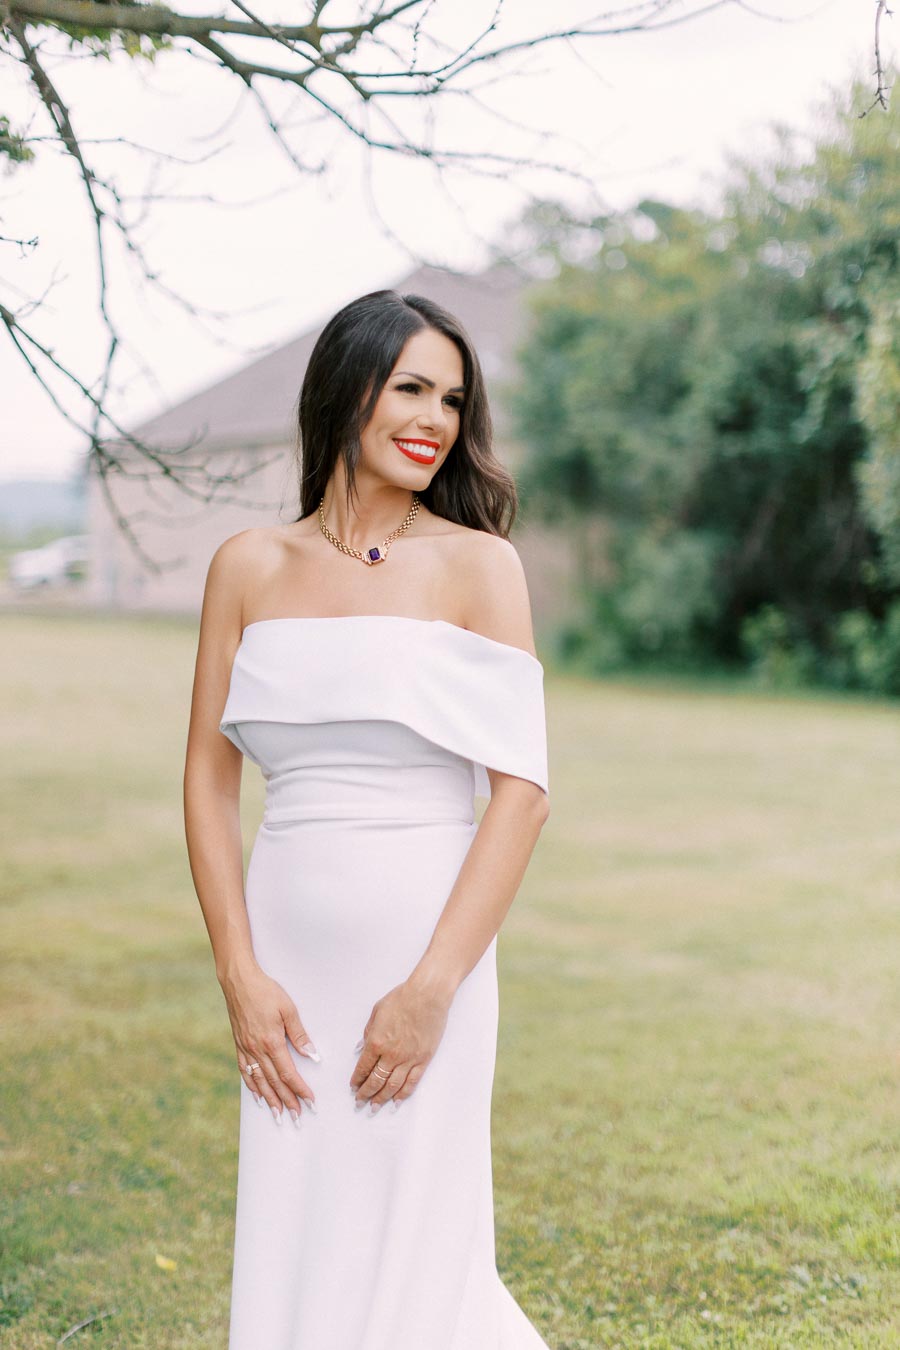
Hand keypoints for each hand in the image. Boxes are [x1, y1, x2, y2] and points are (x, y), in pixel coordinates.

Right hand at [220, 960, 318, 1123]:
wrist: (238, 981)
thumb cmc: (266, 991)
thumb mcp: (288, 1009)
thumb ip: (299, 1035)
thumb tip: (312, 1056)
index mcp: (271, 1042)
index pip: (288, 1073)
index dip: (300, 1090)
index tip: (310, 1102)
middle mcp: (257, 1050)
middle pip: (274, 1082)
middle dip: (287, 1101)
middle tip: (296, 1118)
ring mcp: (246, 1049)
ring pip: (259, 1081)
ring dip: (270, 1100)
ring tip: (278, 1115)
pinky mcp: (239, 1045)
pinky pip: (245, 1071)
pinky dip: (252, 1086)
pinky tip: (257, 1096)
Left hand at [350, 975, 453, 1111]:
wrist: (427, 995)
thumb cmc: (402, 998)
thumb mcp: (377, 1011)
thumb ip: (367, 1032)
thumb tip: (360, 1049)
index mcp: (376, 1042)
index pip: (363, 1068)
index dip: (357, 1080)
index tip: (353, 1087)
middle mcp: (391, 1055)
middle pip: (376, 1081)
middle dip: (365, 1094)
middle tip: (359, 1103)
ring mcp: (408, 1059)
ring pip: (392, 1086)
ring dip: (381, 1099)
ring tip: (374, 1108)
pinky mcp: (423, 1060)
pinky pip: (412, 1082)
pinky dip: (403, 1094)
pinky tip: (396, 1102)